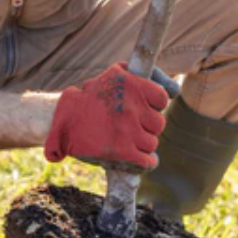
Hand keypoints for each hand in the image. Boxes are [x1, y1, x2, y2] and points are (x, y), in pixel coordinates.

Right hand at [44, 63, 169, 170]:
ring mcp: (128, 129)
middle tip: (134, 127)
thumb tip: (175, 90)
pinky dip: (146, 163)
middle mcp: (131, 106)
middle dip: (148, 127)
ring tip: (131, 143)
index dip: (155, 106)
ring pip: (152, 142)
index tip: (147, 109)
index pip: (162, 98)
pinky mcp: (122, 151)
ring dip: (144, 144)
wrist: (62, 121)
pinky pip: (147, 160)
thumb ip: (138, 77)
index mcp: (131, 84)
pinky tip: (141, 161)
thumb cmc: (87, 99)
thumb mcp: (111, 75)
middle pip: (159, 123)